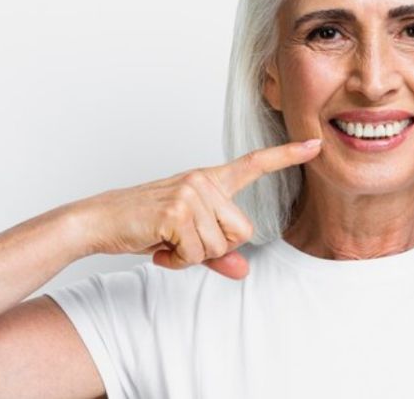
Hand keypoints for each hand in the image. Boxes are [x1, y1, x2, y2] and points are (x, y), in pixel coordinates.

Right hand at [64, 138, 322, 278]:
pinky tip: (159, 246)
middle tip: (182, 240)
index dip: (287, 156)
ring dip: (192, 255)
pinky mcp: (177, 213)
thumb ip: (219, 253)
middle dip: (216, 247)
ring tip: (167, 241)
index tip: (315, 144)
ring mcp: (191, 194)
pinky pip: (197, 253)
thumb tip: (244, 270)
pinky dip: (177, 260)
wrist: (99, 220)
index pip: (254, 164)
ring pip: (220, 246)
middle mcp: (203, 181)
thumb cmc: (143, 224)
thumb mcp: (186, 236)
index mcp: (209, 180)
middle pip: (243, 231)